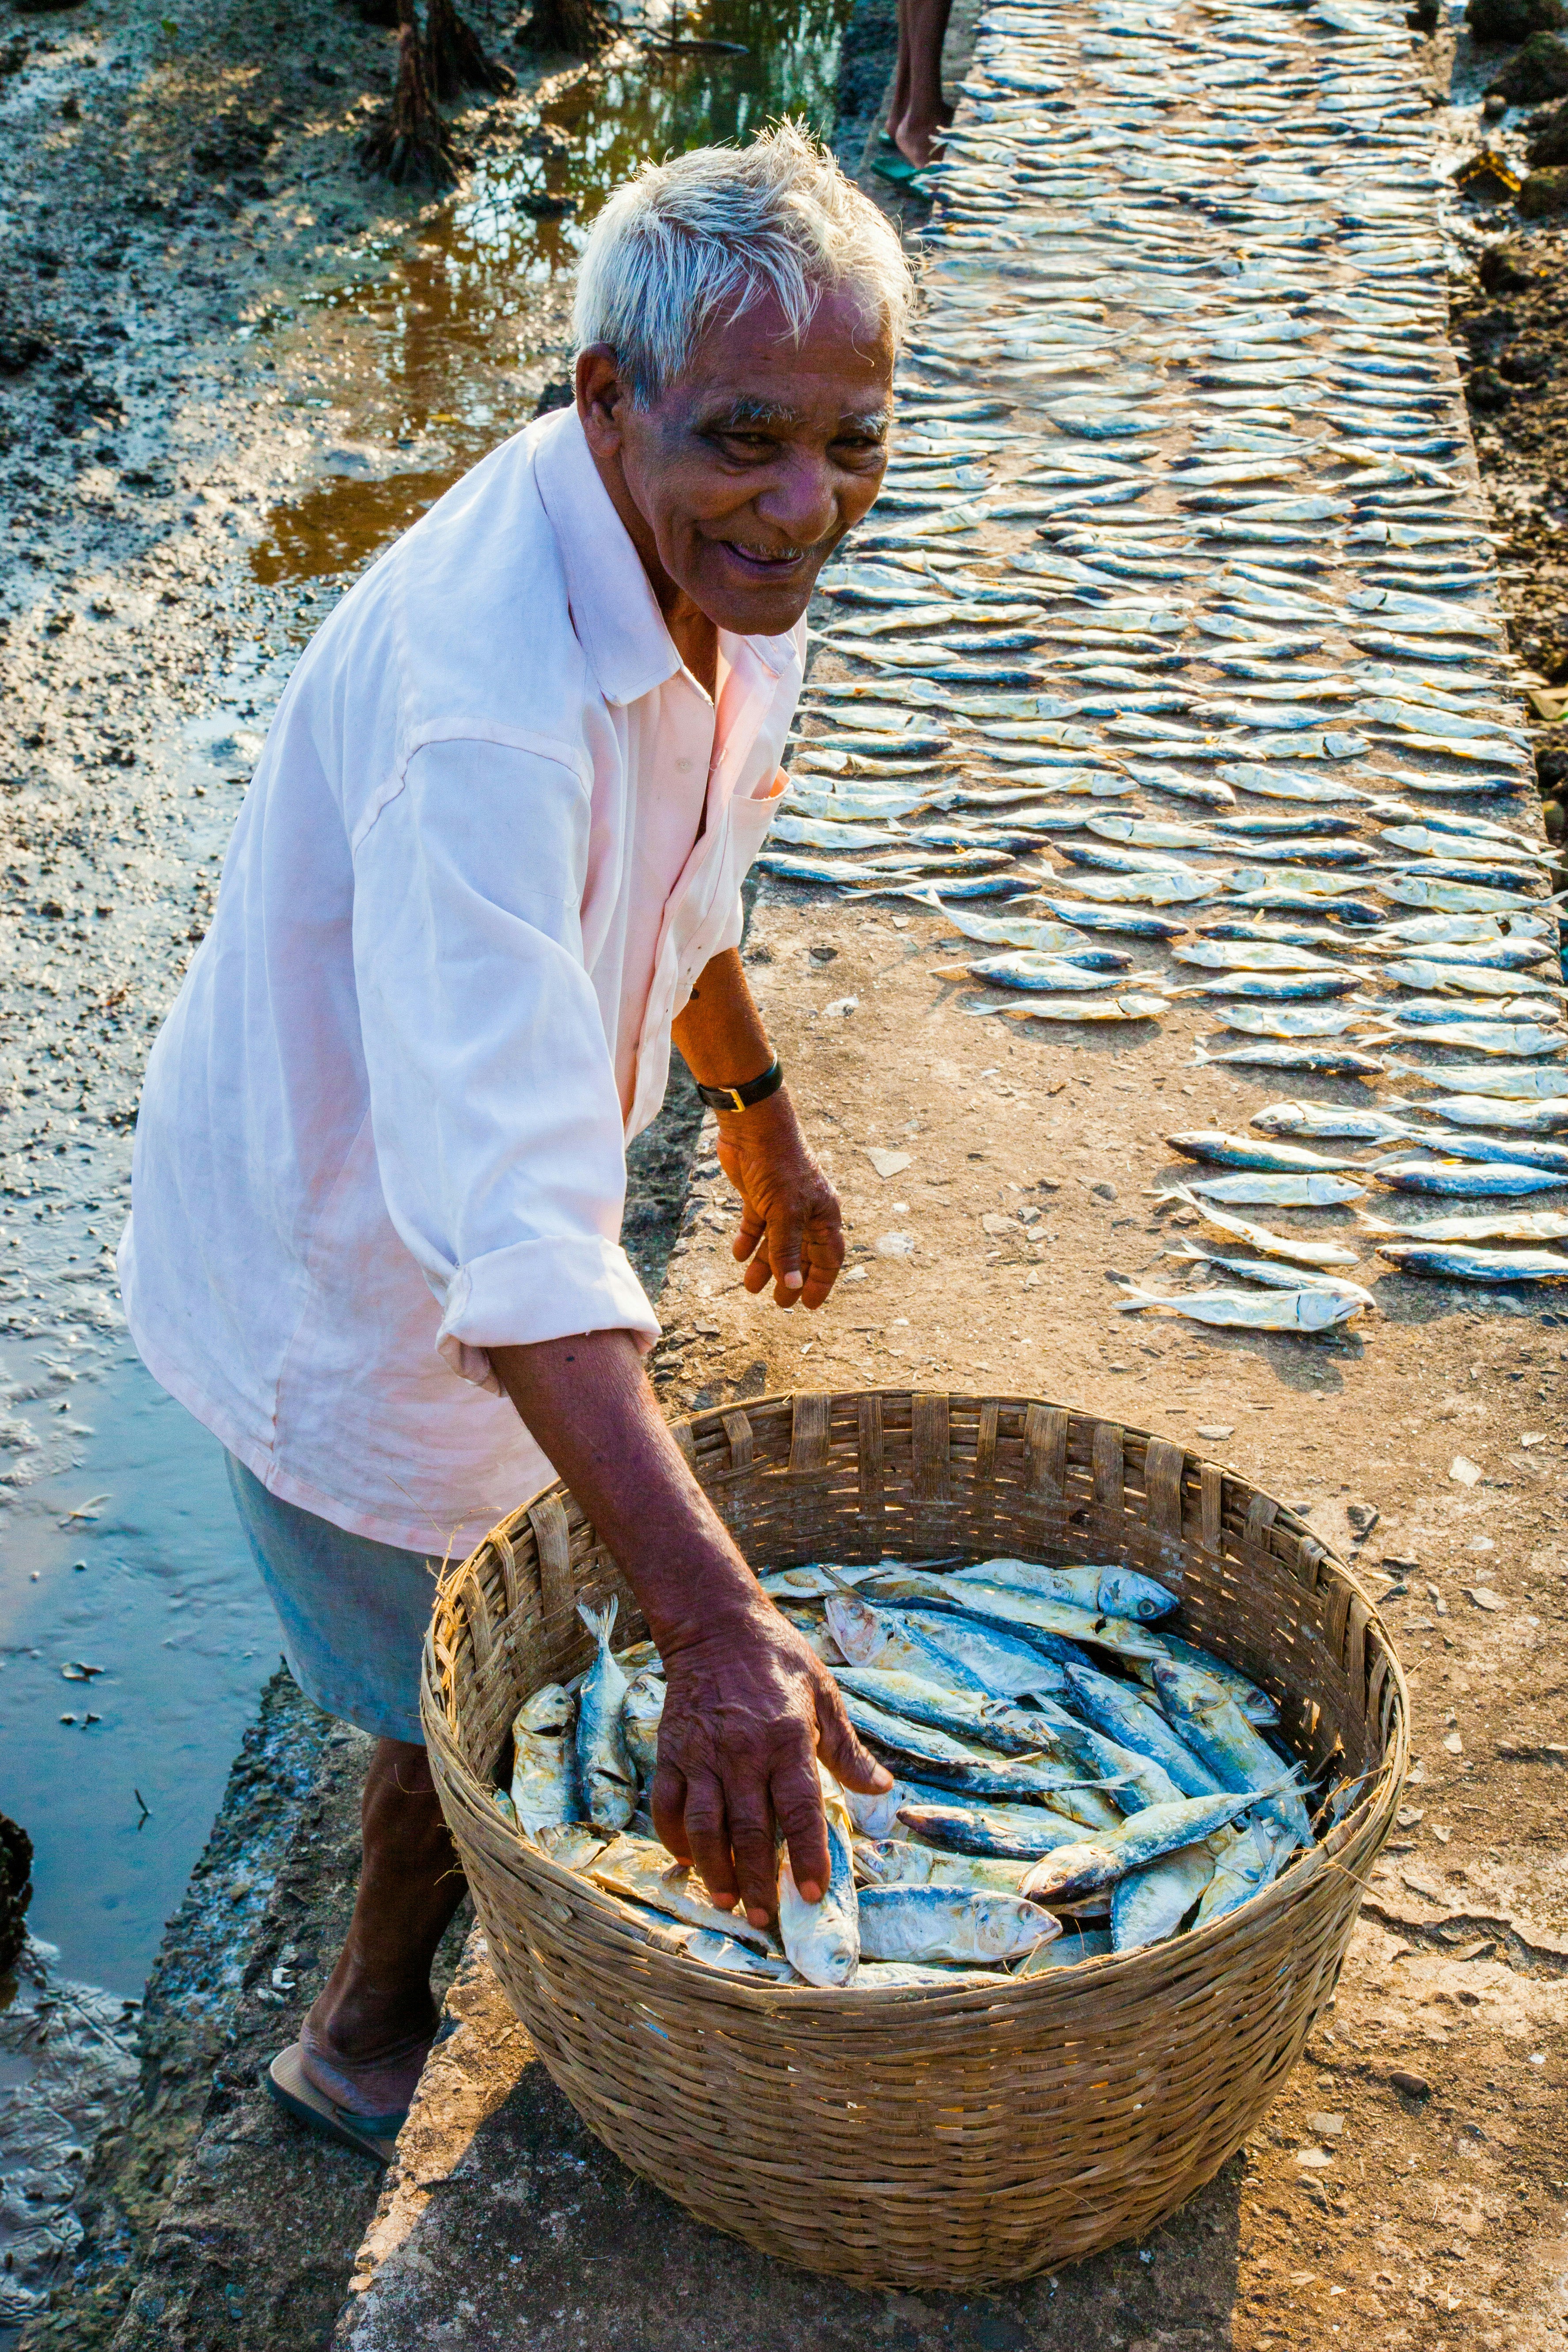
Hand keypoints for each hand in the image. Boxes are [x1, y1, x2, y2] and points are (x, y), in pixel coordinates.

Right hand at [649, 1595, 891, 1925]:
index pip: (800, 1810)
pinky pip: (669, 1803)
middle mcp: (744, 1752)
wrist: (717, 1625)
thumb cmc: (778, 1660)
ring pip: (706, 1825)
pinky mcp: (673, 1751)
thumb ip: (848, 1749)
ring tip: (726, 1900)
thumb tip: (882, 1790)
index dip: (808, 1856)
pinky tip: (686, 1860)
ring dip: (714, 1868)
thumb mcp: (825, 1695)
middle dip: (759, 1879)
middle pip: (750, 1829)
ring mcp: (704, 1754)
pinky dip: (674, 1836)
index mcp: (789, 1740)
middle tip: (764, 1918)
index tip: (812, 1894)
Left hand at [716, 1091, 844, 1309]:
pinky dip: (748, 1240)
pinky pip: (756, 1224)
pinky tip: (739, 1256)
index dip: (821, 1282)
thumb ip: (787, 1250)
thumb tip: (792, 1284)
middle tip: (778, 1303)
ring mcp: (781, 1202)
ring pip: (776, 1242)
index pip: (829, 1256)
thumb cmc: (779, 1166)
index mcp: (824, 1214)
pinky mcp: (758, 1194)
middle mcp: (806, 1210)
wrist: (753, 1127)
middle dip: (790, 1278)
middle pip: (802, 1253)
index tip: (808, 1305)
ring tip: (751, 1287)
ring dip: (765, 1264)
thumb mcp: (785, 1214)